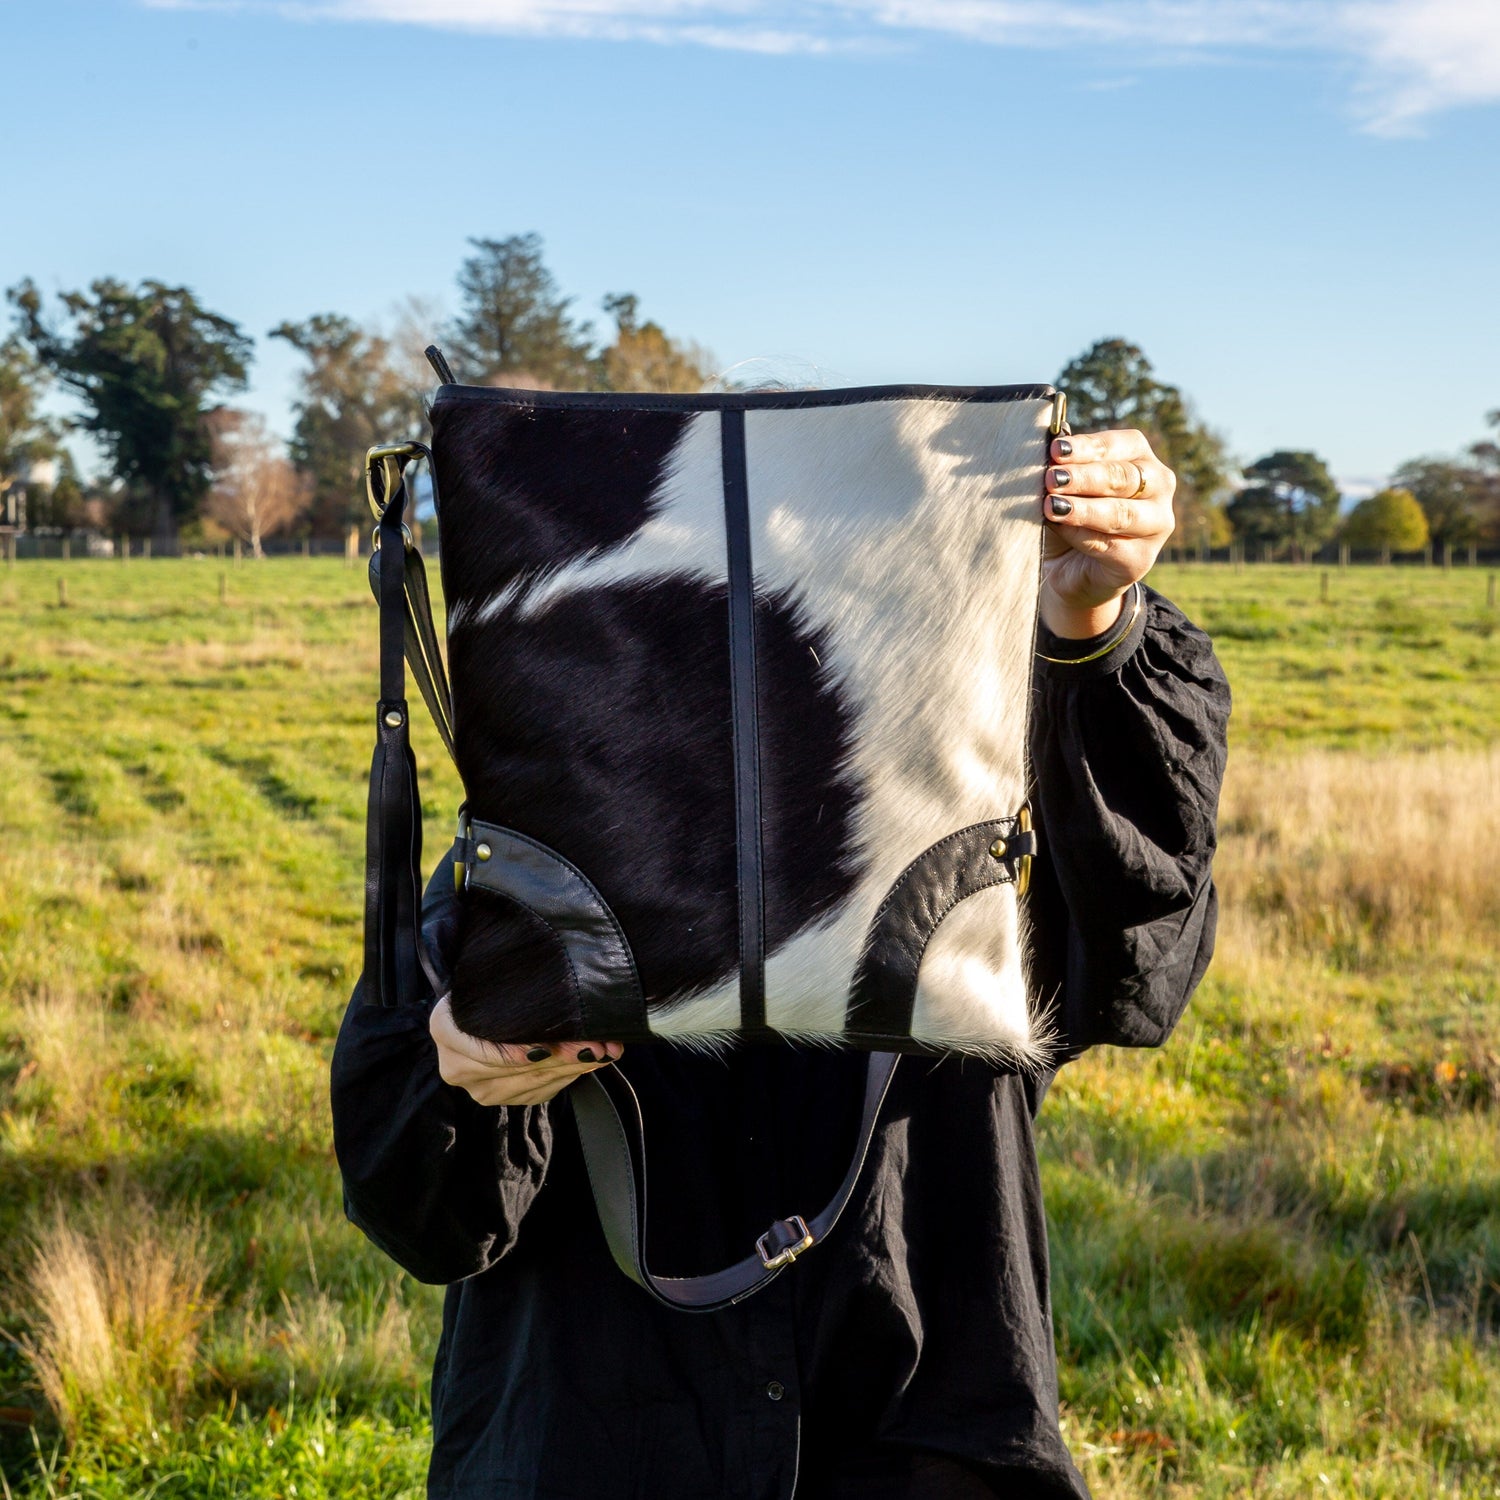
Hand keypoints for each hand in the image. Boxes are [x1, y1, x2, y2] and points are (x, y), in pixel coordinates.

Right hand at [429, 996, 621, 1106]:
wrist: (479, 1012)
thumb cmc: (489, 990)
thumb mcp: (493, 982)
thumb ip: (513, 986)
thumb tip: (563, 996)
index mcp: (445, 1030)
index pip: (481, 1047)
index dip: (513, 1052)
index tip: (545, 1049)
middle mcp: (457, 1067)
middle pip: (515, 1068)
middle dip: (562, 1055)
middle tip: (596, 1044)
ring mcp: (480, 1088)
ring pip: (533, 1081)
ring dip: (574, 1066)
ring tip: (604, 1050)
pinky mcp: (505, 1099)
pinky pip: (542, 1090)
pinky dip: (571, 1075)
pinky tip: (592, 1060)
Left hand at [1040, 429, 1175, 637]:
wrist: (1066, 567)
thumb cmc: (1067, 515)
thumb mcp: (1061, 487)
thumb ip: (1061, 466)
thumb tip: (1048, 444)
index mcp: (1141, 458)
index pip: (1121, 444)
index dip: (1088, 447)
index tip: (1056, 448)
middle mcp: (1158, 487)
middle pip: (1123, 477)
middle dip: (1084, 477)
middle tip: (1051, 478)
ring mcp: (1156, 524)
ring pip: (1120, 513)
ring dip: (1083, 508)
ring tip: (1052, 505)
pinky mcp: (1141, 559)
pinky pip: (1110, 545)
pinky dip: (1081, 536)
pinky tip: (1059, 528)